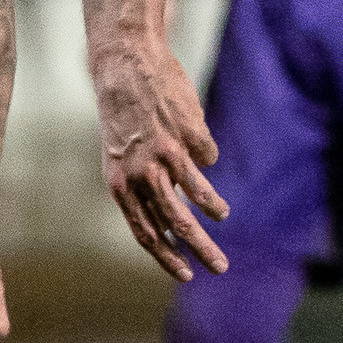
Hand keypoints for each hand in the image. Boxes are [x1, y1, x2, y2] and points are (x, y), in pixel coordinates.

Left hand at [94, 35, 230, 282]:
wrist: (125, 65)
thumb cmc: (123, 116)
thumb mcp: (120, 157)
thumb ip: (142, 189)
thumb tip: (170, 224)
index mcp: (120, 183)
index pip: (145, 232)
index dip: (166, 256)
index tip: (186, 276)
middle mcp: (143, 173)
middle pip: (177, 223)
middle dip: (202, 249)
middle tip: (221, 267)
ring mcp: (167, 153)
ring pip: (200, 194)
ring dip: (213, 209)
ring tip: (222, 214)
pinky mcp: (189, 133)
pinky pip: (207, 156)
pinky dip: (206, 155)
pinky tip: (197, 143)